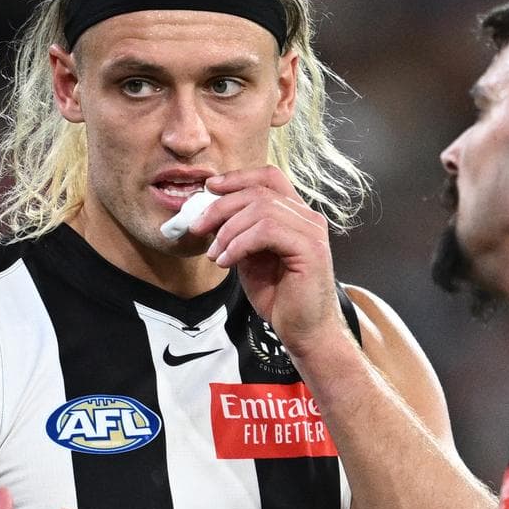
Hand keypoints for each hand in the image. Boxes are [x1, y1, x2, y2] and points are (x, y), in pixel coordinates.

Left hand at [194, 166, 343, 353]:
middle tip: (197, 227)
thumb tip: (208, 214)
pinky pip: (266, 231)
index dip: (237, 177)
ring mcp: (312, 231)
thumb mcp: (250, 257)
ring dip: (228, 230)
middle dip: (220, 207)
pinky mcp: (311, 249)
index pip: (268, 177)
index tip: (209, 188)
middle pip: (258, 191)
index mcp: (295, 214)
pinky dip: (239, 244)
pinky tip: (226, 262)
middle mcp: (307, 217)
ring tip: (214, 254)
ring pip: (260, 209)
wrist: (303, 331)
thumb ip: (238, 232)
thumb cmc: (279, 296)